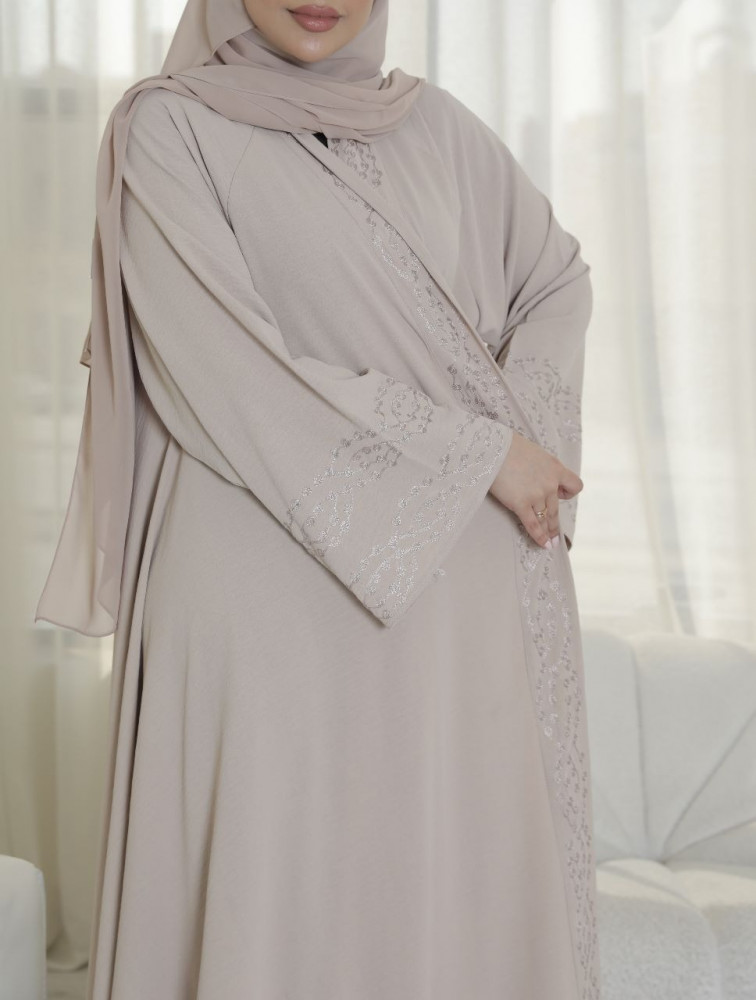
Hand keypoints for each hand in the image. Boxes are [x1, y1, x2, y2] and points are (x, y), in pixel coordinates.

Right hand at [489, 432, 582, 547]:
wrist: (493, 448)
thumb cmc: (508, 446)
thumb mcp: (534, 452)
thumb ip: (540, 467)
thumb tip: (534, 475)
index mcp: (555, 468)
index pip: (575, 485)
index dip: (567, 492)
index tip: (559, 495)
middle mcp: (550, 483)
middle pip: (556, 507)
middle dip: (555, 522)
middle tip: (555, 534)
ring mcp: (536, 494)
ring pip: (547, 518)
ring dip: (549, 532)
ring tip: (550, 542)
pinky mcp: (521, 503)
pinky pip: (533, 524)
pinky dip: (539, 537)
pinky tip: (543, 545)